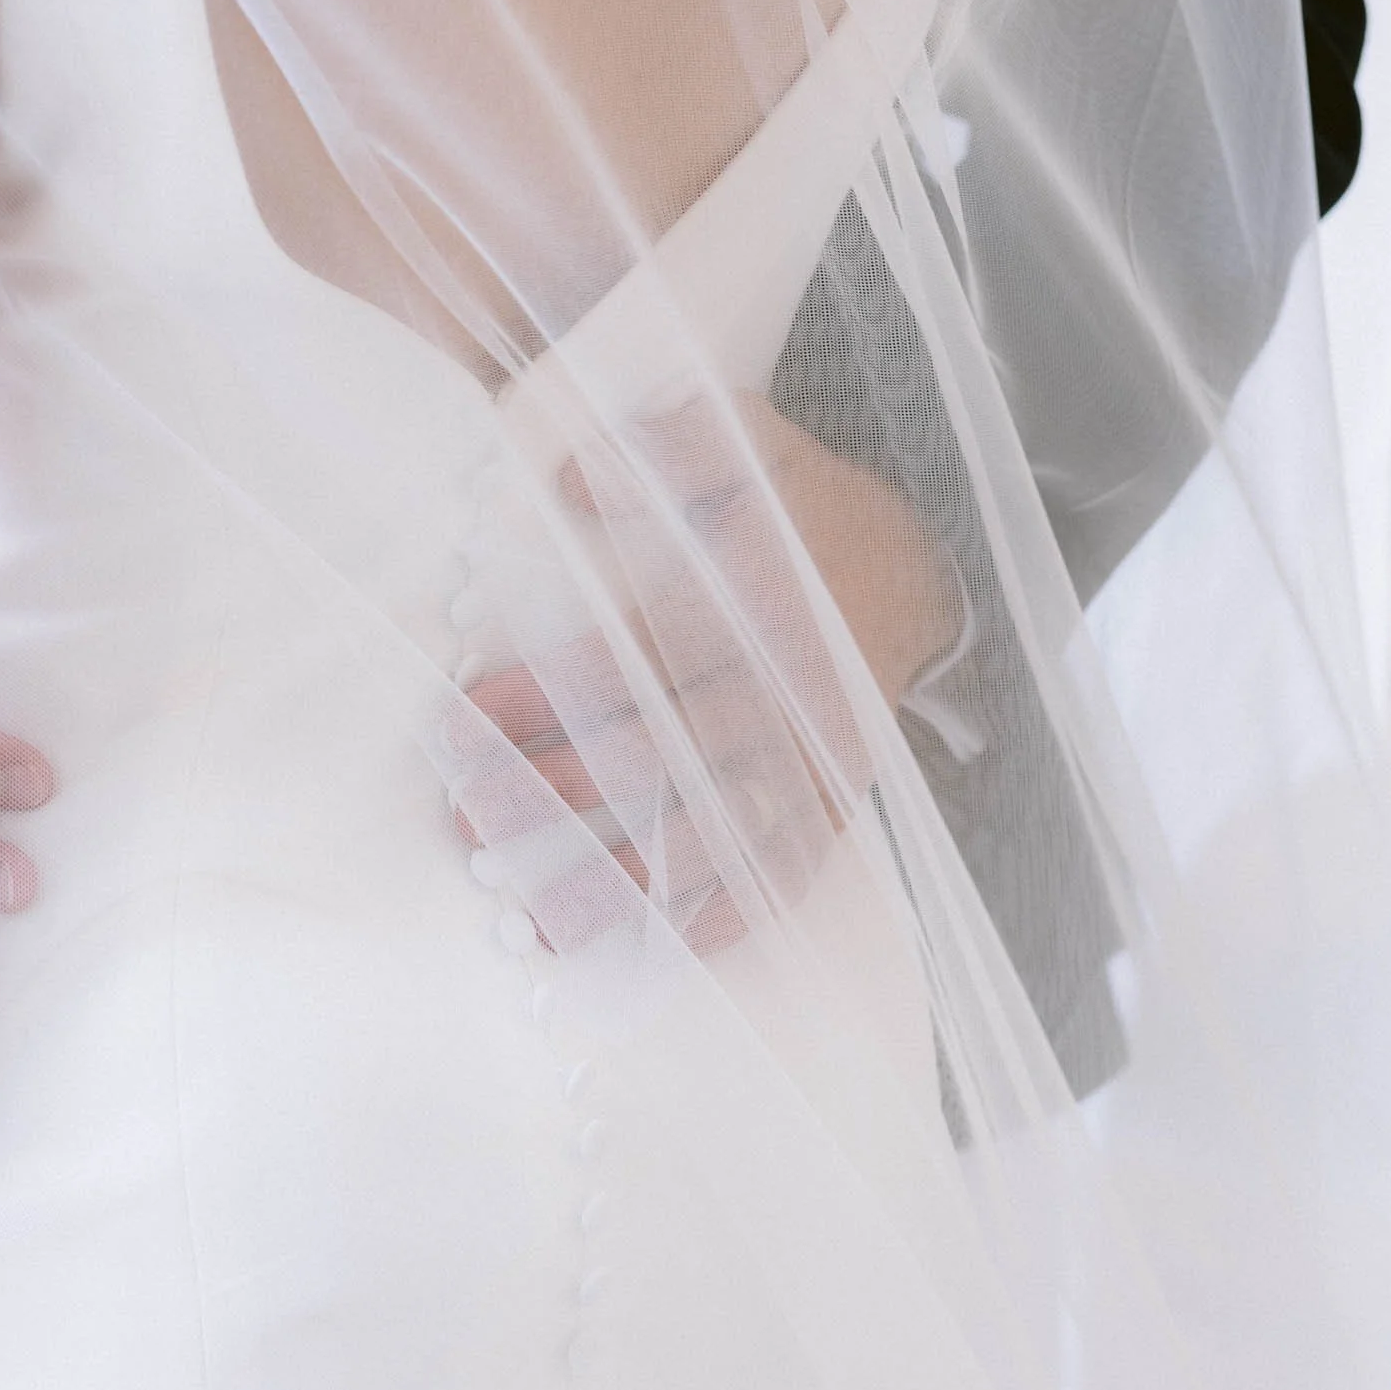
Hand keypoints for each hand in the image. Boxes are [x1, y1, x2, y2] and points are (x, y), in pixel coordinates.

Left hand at [454, 395, 960, 958]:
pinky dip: (730, 912)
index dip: (543, 701)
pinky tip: (666, 944)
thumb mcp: (753, 445)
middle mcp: (775, 697)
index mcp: (745, 612)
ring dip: (621, 878)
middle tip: (472, 823)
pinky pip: (784, 872)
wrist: (920, 568)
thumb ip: (671, 447)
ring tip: (540, 913)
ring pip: (707, 834)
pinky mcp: (835, 802)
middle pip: (654, 763)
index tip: (470, 725)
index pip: (626, 666)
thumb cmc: (814, 509)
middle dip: (555, 798)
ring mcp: (809, 761)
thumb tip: (575, 478)